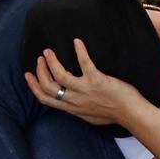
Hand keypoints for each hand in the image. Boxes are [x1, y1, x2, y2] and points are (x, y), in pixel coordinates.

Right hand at [25, 39, 143, 126]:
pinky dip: (80, 50)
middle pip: (48, 86)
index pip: (45, 99)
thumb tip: (71, 102)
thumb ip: (78, 108)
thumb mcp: (90, 116)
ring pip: (59, 75)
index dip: (34, 86)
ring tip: (48, 51)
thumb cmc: (113, 114)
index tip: (28, 76)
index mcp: (71, 108)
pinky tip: (77, 41)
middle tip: (40, 59)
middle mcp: (74, 100)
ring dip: (51, 61)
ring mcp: (84, 90)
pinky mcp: (96, 80)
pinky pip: (84, 62)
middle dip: (40, 71)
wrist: (130, 113)